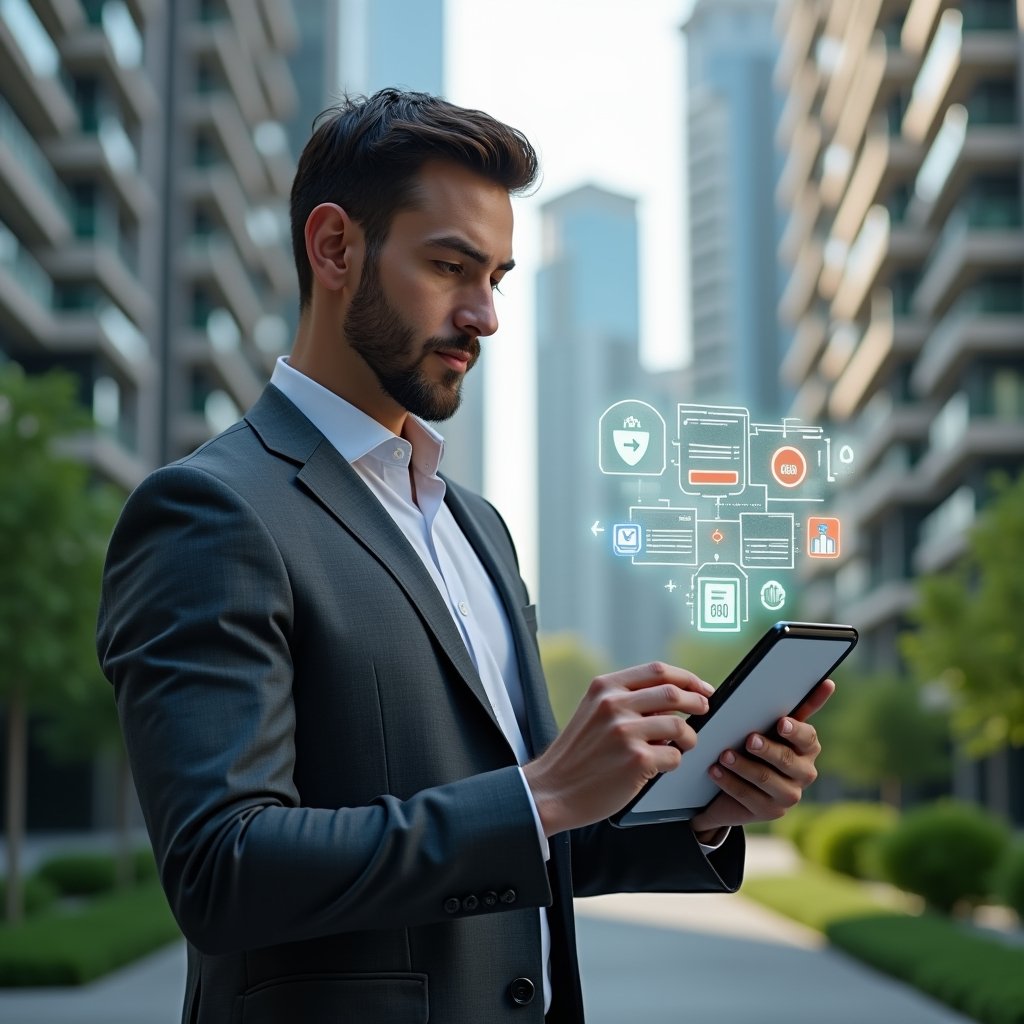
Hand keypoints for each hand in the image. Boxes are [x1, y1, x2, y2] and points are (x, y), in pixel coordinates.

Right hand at [524, 663, 713, 835]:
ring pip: (679, 726)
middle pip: (673, 693)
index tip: (702, 687)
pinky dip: (674, 761)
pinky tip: (660, 766)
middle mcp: (614, 704)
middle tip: (704, 709)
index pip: (657, 670)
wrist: (552, 789)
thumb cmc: (577, 754)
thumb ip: (626, 700)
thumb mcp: (592, 712)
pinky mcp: (636, 760)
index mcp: (604, 687)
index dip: (687, 677)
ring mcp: (625, 732)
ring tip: (682, 745)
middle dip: (697, 702)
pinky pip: (674, 756)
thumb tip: (673, 698)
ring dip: (689, 737)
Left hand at [689, 679, 834, 837]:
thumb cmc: (752, 747)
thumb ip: (780, 706)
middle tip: (749, 739)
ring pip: (766, 779)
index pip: (808, 737)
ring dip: (743, 766)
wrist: (734, 787)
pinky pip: (749, 796)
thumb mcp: (765, 727)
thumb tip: (818, 681)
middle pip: (787, 760)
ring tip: (723, 755)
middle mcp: (804, 772)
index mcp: (807, 747)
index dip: (795, 730)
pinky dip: (730, 782)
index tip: (781, 723)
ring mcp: (789, 796)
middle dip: (767, 749)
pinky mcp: (770, 812)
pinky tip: (715, 771)